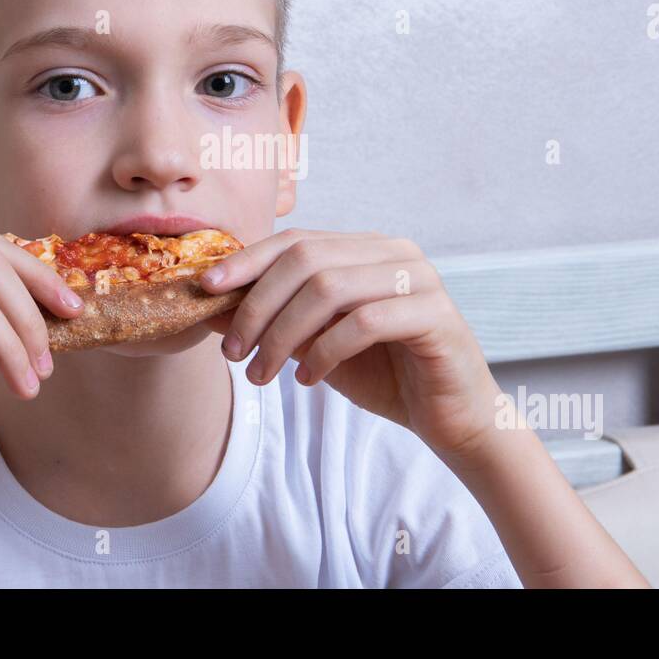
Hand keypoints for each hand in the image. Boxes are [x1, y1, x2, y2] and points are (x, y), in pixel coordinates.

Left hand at [200, 228, 498, 458]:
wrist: (450, 418)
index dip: (248, 261)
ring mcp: (420, 278)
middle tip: (233, 353)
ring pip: (330, 289)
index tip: (207, 290)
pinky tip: (307, 380)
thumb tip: (212, 306)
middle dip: (259, 306)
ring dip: (284, 335)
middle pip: (307, 261)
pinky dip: (325, 352)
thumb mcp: (315, 344)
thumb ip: (275, 320)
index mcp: (367, 248)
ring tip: (262, 374)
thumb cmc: (383, 374)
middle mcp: (394, 252)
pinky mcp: (436, 315)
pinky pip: (365, 322)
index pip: (297, 240)